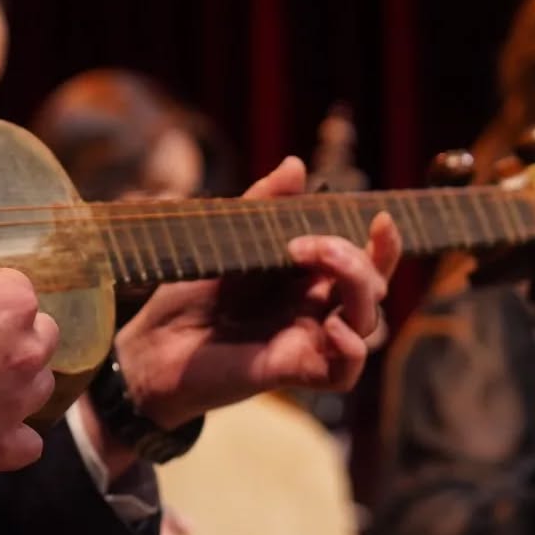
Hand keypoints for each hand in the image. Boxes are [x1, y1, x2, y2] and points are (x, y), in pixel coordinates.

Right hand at [0, 229, 57, 476]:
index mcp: (13, 304)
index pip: (14, 288)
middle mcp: (29, 353)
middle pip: (39, 336)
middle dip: (11, 335)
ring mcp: (18, 406)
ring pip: (38, 386)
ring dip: (15, 382)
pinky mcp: (3, 449)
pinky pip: (28, 443)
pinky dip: (9, 435)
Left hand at [114, 157, 401, 428]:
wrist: (152, 344)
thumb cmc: (187, 294)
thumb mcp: (225, 241)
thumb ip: (262, 206)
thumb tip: (296, 164)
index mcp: (306, 278)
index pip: (363, 261)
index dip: (383, 244)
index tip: (380, 218)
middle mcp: (314, 308)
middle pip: (372, 287)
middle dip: (354, 257)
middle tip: (304, 243)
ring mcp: (307, 340)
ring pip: (366, 322)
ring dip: (357, 288)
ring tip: (314, 258)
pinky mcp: (293, 370)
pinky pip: (344, 371)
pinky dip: (352, 351)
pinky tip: (335, 328)